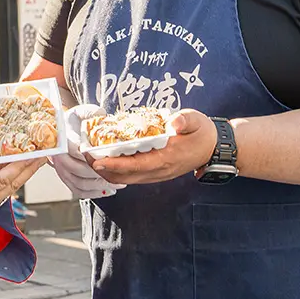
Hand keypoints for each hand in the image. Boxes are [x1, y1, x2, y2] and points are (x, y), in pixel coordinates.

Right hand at [0, 156, 44, 244]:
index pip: (4, 178)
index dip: (21, 165)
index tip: (33, 153)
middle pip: (13, 185)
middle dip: (30, 169)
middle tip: (44, 155)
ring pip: (9, 191)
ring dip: (22, 176)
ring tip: (33, 161)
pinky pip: (1, 196)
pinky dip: (9, 183)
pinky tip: (13, 174)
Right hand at [49, 104, 123, 199]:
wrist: (60, 134)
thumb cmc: (72, 124)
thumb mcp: (79, 113)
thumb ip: (89, 111)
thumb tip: (101, 114)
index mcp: (63, 141)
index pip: (76, 150)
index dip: (91, 156)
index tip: (108, 157)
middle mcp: (60, 158)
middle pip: (79, 170)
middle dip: (99, 173)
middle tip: (118, 174)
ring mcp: (62, 172)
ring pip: (80, 184)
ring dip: (99, 186)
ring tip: (117, 184)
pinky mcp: (66, 180)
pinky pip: (79, 191)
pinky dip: (93, 193)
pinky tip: (107, 190)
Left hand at [90, 110, 217, 184]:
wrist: (213, 148)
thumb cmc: (201, 132)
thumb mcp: (196, 120)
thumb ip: (185, 120)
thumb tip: (173, 121)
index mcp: (167, 158)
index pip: (136, 165)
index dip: (115, 164)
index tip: (97, 160)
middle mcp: (159, 171)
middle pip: (125, 177)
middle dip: (103, 169)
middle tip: (86, 155)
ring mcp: (157, 174)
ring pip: (126, 179)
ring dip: (108, 171)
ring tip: (91, 157)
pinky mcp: (155, 174)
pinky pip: (132, 176)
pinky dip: (117, 170)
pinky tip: (107, 158)